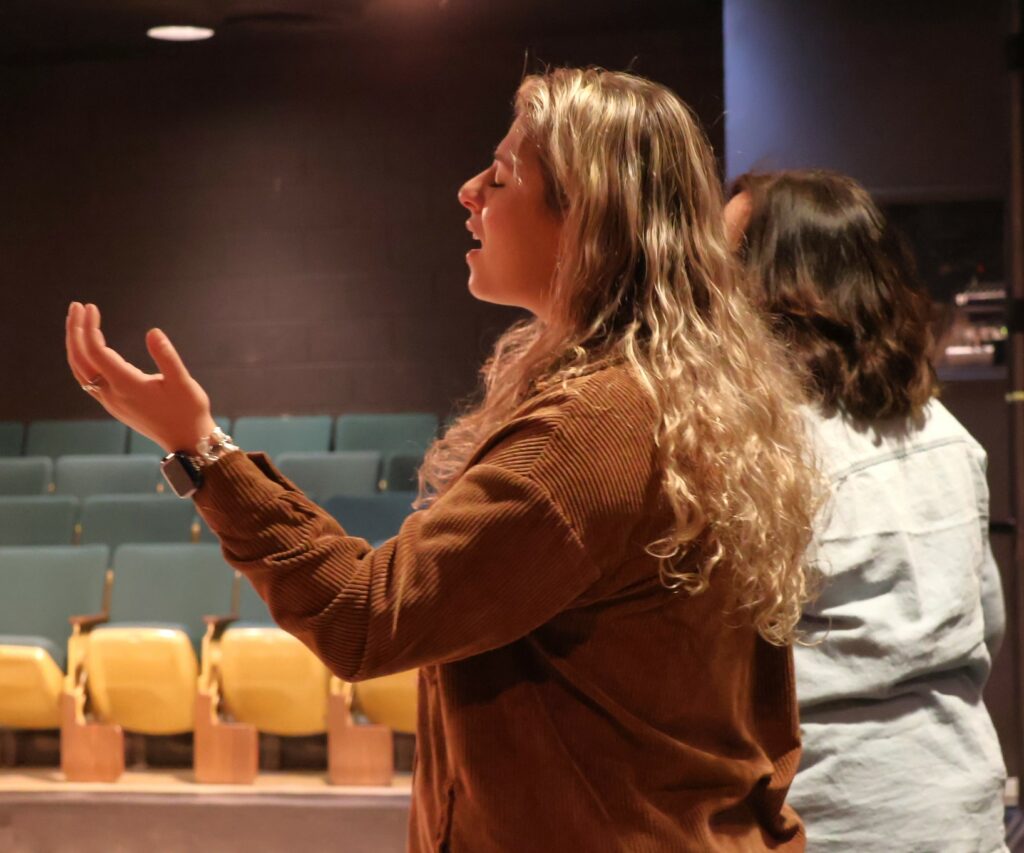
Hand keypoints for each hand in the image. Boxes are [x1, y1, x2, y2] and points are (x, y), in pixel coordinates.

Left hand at [65, 302, 216, 454]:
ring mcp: (111, 401)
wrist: (187, 440)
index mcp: (126, 385)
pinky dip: (82, 359)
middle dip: (75, 331)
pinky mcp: (114, 404)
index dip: (89, 329)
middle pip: (80, 359)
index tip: (91, 308)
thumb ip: (166, 356)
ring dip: (75, 345)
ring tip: (78, 323)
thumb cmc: (188, 410)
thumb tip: (153, 331)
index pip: (95, 352)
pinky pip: (88, 378)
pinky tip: (89, 348)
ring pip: (80, 370)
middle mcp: (112, 394)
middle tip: (77, 307)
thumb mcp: (182, 382)